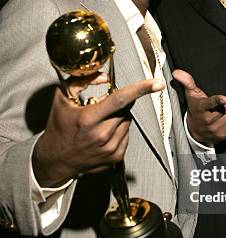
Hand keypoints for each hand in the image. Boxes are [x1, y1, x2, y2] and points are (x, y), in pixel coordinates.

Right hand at [32, 73, 164, 186]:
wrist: (55, 160)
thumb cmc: (59, 126)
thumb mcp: (62, 98)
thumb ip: (82, 81)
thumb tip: (106, 77)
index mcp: (88, 119)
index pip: (120, 99)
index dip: (141, 88)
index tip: (157, 82)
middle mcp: (102, 135)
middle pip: (125, 109)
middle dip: (119, 103)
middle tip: (101, 107)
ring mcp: (110, 149)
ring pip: (127, 121)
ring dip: (119, 117)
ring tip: (100, 122)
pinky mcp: (116, 158)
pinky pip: (127, 135)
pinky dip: (119, 130)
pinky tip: (103, 134)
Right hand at [172, 69, 225, 143]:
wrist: (195, 131)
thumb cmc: (196, 110)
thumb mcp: (191, 95)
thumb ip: (187, 82)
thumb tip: (177, 72)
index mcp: (201, 108)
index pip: (211, 103)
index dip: (218, 100)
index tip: (224, 98)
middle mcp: (208, 120)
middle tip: (225, 102)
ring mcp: (216, 128)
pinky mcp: (224, 135)